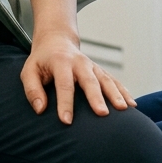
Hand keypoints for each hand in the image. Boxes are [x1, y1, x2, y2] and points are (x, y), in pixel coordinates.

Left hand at [21, 29, 135, 123]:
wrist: (57, 41)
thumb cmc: (41, 61)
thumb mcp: (29, 71)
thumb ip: (32, 89)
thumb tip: (40, 109)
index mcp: (61, 62)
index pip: (64, 84)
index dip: (64, 103)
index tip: (66, 121)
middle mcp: (79, 63)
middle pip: (89, 80)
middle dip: (96, 97)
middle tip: (102, 113)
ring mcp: (92, 66)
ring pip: (106, 79)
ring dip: (116, 94)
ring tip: (124, 109)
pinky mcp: (100, 71)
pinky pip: (114, 80)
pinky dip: (124, 91)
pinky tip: (132, 105)